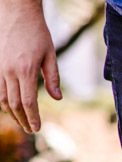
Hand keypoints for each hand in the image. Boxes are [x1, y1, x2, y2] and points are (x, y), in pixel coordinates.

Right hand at [0, 1, 61, 132]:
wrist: (17, 13)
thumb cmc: (37, 33)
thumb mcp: (50, 55)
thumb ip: (52, 78)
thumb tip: (57, 98)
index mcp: (26, 70)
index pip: (28, 102)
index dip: (32, 117)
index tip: (37, 128)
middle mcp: (10, 71)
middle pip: (14, 103)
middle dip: (23, 119)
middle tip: (31, 130)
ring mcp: (0, 68)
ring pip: (2, 98)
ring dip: (12, 113)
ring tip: (22, 122)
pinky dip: (3, 101)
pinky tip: (11, 107)